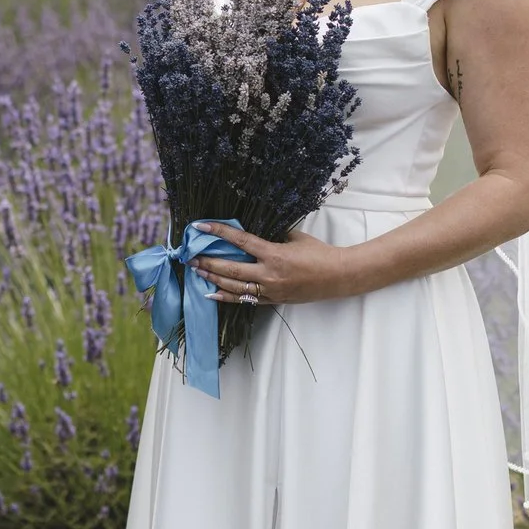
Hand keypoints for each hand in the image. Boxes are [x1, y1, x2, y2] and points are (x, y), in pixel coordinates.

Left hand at [189, 224, 357, 306]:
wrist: (337, 277)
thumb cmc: (318, 253)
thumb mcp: (294, 237)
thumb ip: (272, 235)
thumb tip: (251, 232)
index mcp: (274, 254)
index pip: (240, 241)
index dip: (218, 232)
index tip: (200, 227)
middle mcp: (269, 274)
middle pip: (230, 269)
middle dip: (208, 262)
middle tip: (190, 257)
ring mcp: (270, 290)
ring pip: (234, 287)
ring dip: (213, 279)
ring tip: (197, 272)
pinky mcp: (273, 300)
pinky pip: (245, 300)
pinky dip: (226, 297)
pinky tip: (211, 294)